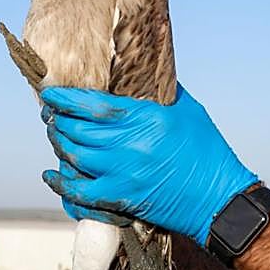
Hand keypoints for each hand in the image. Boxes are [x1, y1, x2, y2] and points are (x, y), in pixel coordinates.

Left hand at [41, 84, 257, 244]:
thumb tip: (142, 69)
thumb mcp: (187, 109)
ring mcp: (123, 175)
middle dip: (57, 120)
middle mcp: (129, 146)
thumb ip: (160, 89)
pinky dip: (62, 184)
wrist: (219, 198)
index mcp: (145, 119)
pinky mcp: (122, 200)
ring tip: (54, 134)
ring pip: (75, 157)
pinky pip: (81, 193)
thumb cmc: (207, 150)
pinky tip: (52, 174)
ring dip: (59, 144)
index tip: (50, 93)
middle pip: (78, 130)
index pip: (93, 105)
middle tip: (50, 113)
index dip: (66, 99)